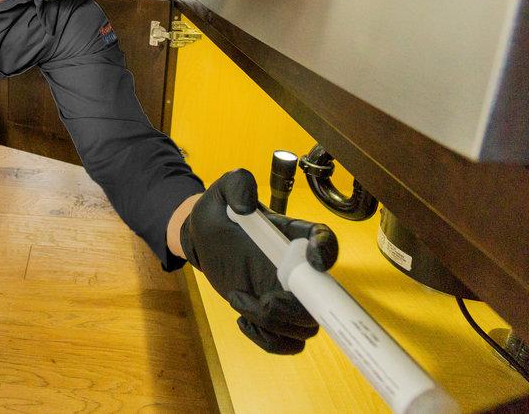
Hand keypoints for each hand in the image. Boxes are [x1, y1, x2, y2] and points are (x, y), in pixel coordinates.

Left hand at [180, 168, 337, 353]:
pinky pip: (286, 343)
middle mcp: (297, 268)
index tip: (314, 261)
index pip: (325, 241)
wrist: (200, 240)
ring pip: (306, 327)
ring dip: (275, 324)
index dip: (327, 252)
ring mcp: (287, 294)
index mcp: (292, 235)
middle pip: (323, 300)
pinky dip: (268, 340)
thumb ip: (237, 184)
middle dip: (296, 308)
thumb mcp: (221, 190)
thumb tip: (246, 204)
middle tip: (263, 299)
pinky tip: (243, 320)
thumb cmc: (217, 213)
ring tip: (240, 302)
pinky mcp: (272, 315)